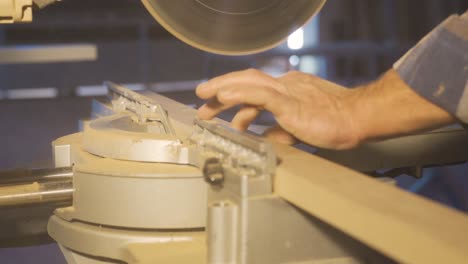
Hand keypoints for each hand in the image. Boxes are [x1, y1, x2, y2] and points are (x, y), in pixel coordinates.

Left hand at [196, 69, 360, 148]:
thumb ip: (280, 132)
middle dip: (222, 90)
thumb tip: (265, 138)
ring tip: (204, 95)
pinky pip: (260, 94)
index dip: (234, 98)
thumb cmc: (335, 124)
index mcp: (288, 91)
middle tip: (203, 102)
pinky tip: (223, 96)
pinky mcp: (291, 101)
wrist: (357, 120)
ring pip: (249, 83)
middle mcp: (285, 86)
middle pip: (246, 82)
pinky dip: (239, 93)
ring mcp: (287, 91)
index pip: (254, 90)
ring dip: (223, 88)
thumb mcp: (299, 130)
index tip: (219, 107)